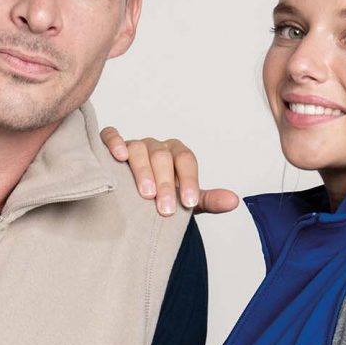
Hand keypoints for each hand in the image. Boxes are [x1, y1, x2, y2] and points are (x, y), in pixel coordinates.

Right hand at [100, 127, 239, 216]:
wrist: (134, 204)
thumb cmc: (160, 199)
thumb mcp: (186, 202)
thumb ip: (208, 200)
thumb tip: (234, 201)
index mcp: (177, 155)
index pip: (186, 160)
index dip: (189, 180)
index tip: (188, 203)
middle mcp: (157, 147)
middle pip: (163, 156)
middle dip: (166, 183)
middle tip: (165, 208)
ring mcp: (134, 145)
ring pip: (140, 149)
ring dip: (144, 170)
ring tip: (146, 194)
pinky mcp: (111, 145)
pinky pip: (111, 135)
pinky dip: (115, 143)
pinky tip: (119, 156)